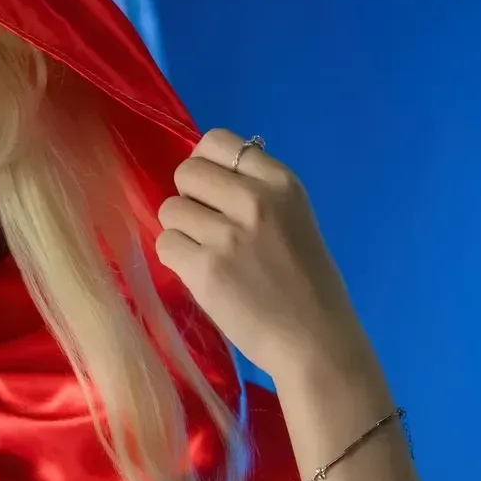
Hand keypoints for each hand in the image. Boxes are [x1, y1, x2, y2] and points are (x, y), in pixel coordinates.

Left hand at [150, 129, 367, 386]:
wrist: (314, 339)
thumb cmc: (307, 284)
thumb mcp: (293, 218)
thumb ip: (256, 195)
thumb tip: (206, 183)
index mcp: (280, 181)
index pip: (218, 141)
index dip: (205, 165)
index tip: (211, 191)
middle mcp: (254, 199)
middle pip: (186, 171)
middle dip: (188, 197)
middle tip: (205, 227)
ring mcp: (227, 234)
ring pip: (170, 209)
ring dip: (179, 231)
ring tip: (205, 254)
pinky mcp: (205, 268)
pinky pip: (165, 244)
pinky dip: (175, 259)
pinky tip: (199, 273)